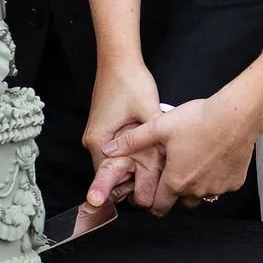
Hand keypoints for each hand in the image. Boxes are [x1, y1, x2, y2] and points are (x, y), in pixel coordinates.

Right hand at [84, 58, 160, 200]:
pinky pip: (119, 152)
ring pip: (117, 164)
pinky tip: (150, 162)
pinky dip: (132, 159)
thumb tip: (166, 165)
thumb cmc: (130, 82)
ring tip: (155, 182)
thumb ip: (154, 141)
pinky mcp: (108, 130)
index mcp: (99, 142)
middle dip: (131, 184)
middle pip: (113, 174)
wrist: (119, 60)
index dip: (126, 191)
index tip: (141, 201)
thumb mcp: (148, 113)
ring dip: (133, 172)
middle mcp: (95, 142)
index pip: (108, 179)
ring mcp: (100, 136)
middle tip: (154, 196)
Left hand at [96, 90, 258, 216]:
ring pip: (201, 195)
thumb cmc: (200, 120)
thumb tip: (109, 149)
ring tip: (194, 161)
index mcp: (175, 181)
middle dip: (174, 191)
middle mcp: (196, 190)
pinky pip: (220, 187)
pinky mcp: (234, 183)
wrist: (237, 115)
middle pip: (180, 202)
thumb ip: (132, 141)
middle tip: (174, 168)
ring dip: (195, 185)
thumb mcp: (160, 127)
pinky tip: (213, 158)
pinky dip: (215, 178)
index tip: (152, 192)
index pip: (158, 207)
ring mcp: (217, 189)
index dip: (152, 201)